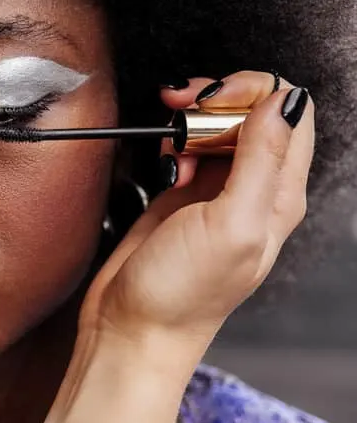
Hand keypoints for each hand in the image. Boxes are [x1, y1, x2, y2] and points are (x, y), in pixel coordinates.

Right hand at [80, 70, 313, 372]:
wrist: (132, 330)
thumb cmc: (181, 294)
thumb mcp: (232, 225)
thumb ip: (261, 160)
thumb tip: (283, 102)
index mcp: (280, 195)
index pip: (291, 114)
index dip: (253, 92)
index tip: (213, 101)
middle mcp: (254, 190)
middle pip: (253, 112)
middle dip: (216, 98)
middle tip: (183, 109)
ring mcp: (217, 192)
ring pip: (218, 126)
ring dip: (191, 119)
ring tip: (169, 140)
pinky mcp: (182, 197)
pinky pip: (187, 148)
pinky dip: (172, 141)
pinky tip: (162, 160)